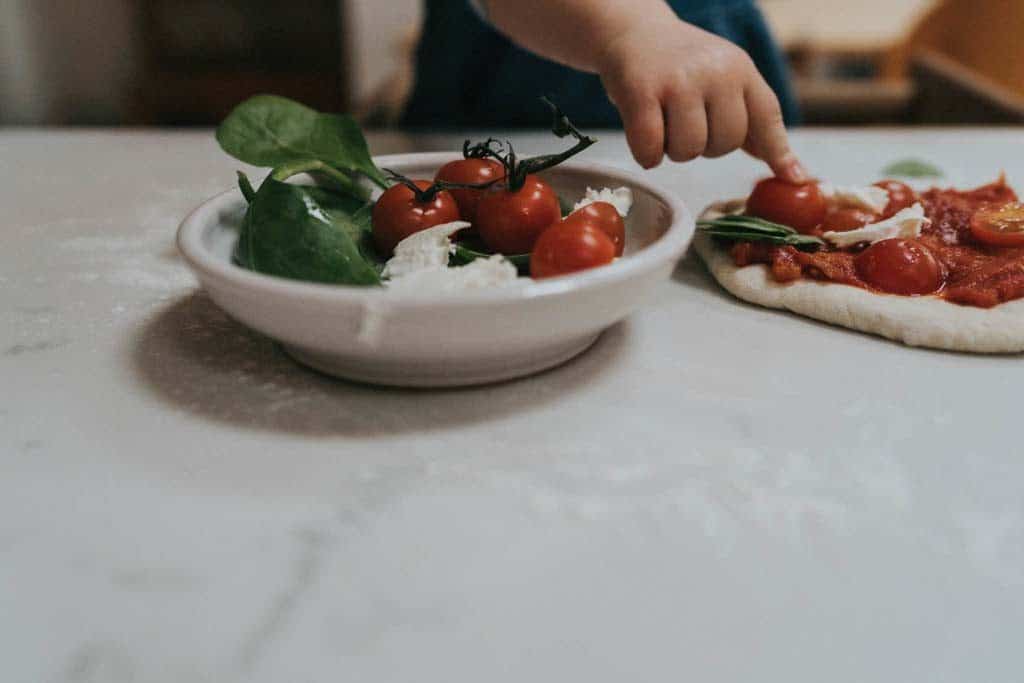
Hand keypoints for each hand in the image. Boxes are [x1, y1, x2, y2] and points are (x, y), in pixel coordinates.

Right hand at [597, 18, 806, 181]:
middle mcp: (715, 72)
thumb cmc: (679, 65)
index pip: (766, 116)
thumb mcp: (723, 79)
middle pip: (724, 145)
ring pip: (688, 150)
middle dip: (703, 147)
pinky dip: (646, 154)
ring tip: (663, 123)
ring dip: (672, 151)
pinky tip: (643, 135)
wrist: (632, 31)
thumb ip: (752, 122)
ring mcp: (678, 81)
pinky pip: (651, 148)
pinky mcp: (641, 92)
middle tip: (685, 123)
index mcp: (739, 69)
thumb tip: (789, 170)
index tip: (794, 178)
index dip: (779, 152)